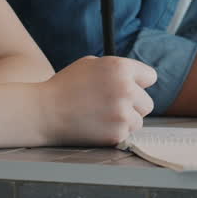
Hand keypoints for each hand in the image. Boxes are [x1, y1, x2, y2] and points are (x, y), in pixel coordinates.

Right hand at [40, 56, 156, 144]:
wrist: (46, 112)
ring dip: (125, 120)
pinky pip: (126, 134)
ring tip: (102, 116)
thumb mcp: (91, 64)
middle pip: (148, 102)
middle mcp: (126, 89)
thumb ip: (116, 68)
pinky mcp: (117, 133)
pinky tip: (97, 125)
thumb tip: (137, 77)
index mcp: (120, 68)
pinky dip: (115, 132)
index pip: (151, 77)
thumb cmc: (66, 86)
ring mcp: (122, 113)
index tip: (131, 88)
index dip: (139, 83)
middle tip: (112, 105)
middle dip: (134, 105)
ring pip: (139, 120)